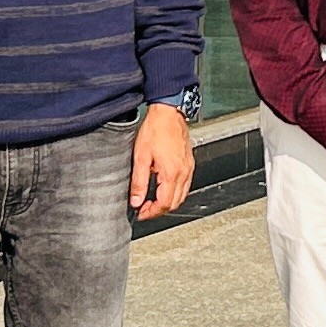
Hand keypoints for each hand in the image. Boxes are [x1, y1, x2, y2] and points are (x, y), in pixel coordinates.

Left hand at [131, 104, 194, 219]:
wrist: (168, 113)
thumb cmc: (155, 130)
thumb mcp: (141, 157)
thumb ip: (138, 182)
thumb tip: (136, 201)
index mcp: (171, 173)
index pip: (164, 204)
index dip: (151, 213)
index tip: (141, 213)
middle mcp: (183, 173)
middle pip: (174, 203)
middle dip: (159, 210)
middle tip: (145, 209)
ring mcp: (188, 168)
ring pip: (181, 196)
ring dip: (168, 203)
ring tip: (152, 201)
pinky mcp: (190, 163)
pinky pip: (185, 186)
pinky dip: (175, 193)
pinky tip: (164, 188)